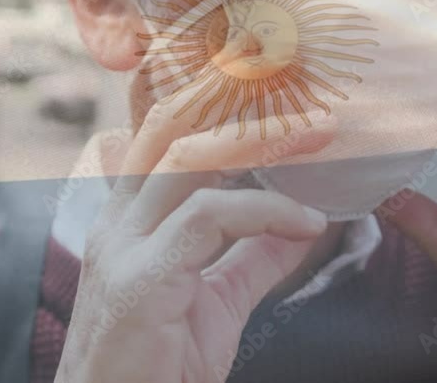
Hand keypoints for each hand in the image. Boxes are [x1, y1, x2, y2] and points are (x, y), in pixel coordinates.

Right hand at [54, 92, 334, 382]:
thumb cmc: (155, 370)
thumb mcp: (215, 304)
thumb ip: (251, 260)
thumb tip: (300, 228)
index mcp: (129, 220)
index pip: (162, 136)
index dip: (209, 99)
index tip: (268, 82)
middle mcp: (119, 221)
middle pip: (168, 126)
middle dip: (232, 95)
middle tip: (297, 89)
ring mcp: (124, 246)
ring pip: (187, 158)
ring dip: (261, 138)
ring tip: (317, 135)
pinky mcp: (140, 279)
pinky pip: (208, 218)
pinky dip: (267, 211)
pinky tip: (306, 222)